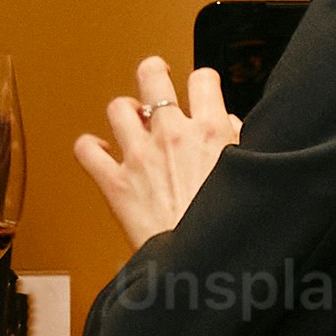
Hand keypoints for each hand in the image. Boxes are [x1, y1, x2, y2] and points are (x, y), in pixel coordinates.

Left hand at [63, 58, 240, 239]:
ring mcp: (140, 157)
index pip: (202, 80)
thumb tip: (229, 128)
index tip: (200, 87)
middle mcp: (173, 136)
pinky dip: (90, 147)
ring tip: (130, 119)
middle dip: (153, 71)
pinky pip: (87, 151)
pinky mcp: (115, 184)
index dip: (201, 80)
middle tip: (155, 76)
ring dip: (124, 110)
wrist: (203, 264)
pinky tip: (99, 151)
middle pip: (152, 78)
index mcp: (211, 132)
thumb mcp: (248, 174)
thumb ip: (238, 144)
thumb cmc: (228, 228)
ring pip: (118, 108)